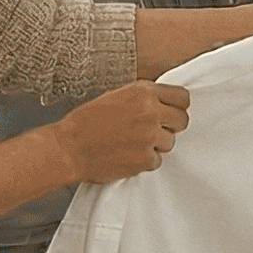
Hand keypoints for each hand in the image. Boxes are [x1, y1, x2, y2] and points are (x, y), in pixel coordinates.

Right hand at [50, 81, 191, 183]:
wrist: (69, 147)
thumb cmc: (86, 122)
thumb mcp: (116, 96)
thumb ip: (143, 98)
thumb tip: (163, 103)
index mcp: (143, 92)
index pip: (182, 97)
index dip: (177, 106)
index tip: (170, 112)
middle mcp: (150, 112)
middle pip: (182, 120)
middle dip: (170, 125)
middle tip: (154, 129)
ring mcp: (149, 137)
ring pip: (170, 142)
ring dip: (157, 144)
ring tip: (134, 142)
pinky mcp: (145, 159)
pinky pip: (157, 160)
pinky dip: (146, 160)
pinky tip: (129, 154)